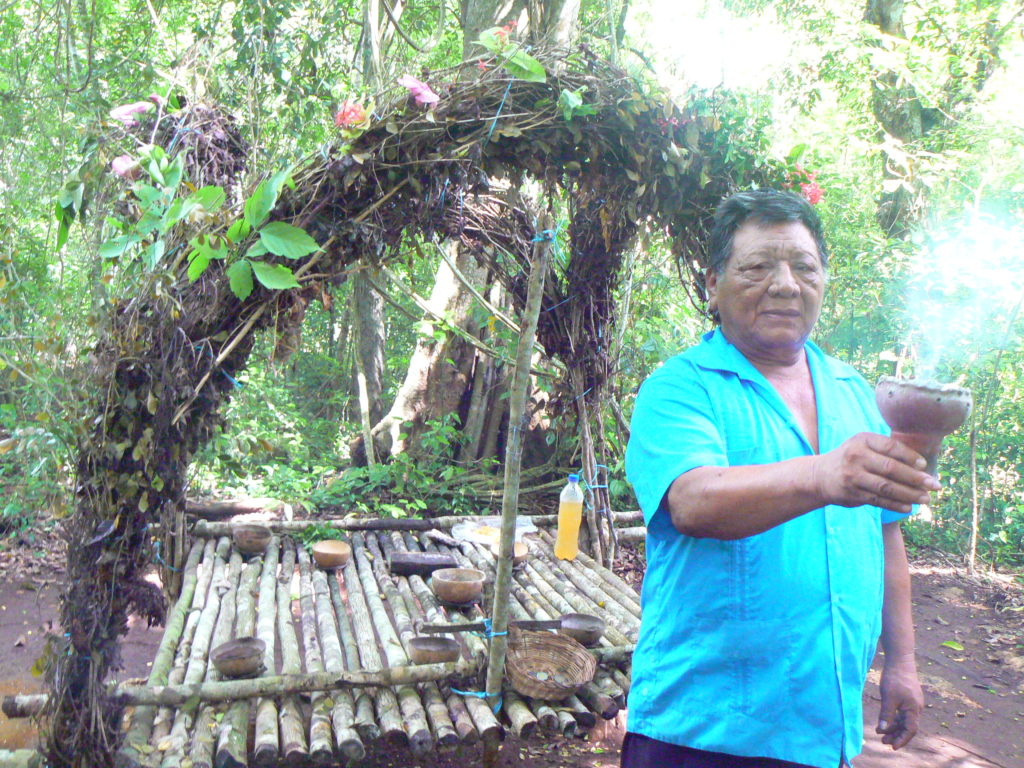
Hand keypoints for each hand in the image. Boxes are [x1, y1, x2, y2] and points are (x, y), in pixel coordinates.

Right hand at [812, 433, 939, 513]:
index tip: (924, 465)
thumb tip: (921, 465)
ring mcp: (853, 476)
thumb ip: (885, 450)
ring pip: (886, 487)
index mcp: (862, 440)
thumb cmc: (850, 459)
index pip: (891, 447)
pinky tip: (909, 507)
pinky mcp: (852, 493)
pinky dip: (895, 504)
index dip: (910, 456)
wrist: (820, 476)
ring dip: (909, 494)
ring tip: (925, 499)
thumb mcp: (862, 446)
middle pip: (891, 469)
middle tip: (934, 485)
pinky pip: (878, 500)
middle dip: (915, 478)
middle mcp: (856, 456)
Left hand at [877, 654, 923, 749]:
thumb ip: (886, 714)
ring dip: (894, 727)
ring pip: (904, 720)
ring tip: (880, 732)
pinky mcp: (908, 698)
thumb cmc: (895, 678)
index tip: (892, 747)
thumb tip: (882, 729)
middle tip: (882, 741)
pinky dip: (894, 718)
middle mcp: (916, 708)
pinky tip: (885, 721)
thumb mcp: (888, 697)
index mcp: (914, 709)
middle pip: (908, 727)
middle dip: (896, 735)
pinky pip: (903, 713)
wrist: (900, 661)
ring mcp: (913, 703)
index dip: (902, 740)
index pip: (910, 730)